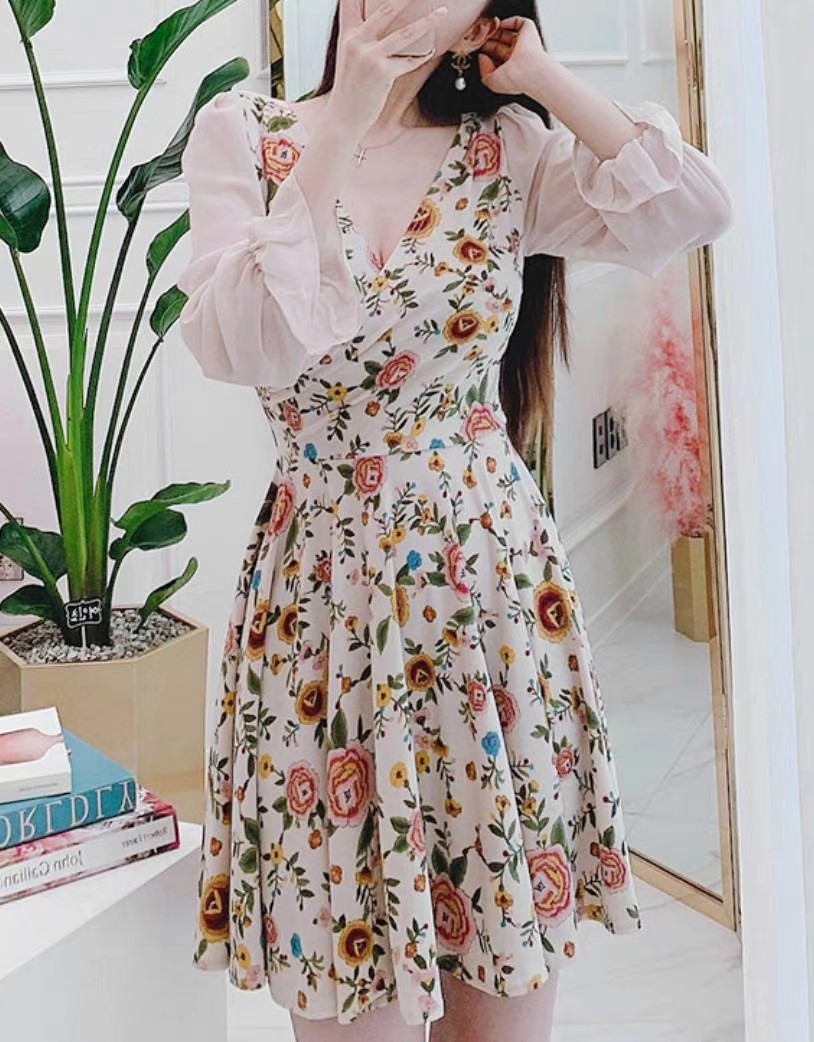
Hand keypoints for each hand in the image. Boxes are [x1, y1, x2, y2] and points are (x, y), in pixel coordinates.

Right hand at [328, 0, 448, 135]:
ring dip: (428, 22)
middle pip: (387, 8)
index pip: (351, 1)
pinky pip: (409, 61)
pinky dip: (421, 57)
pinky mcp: (382, 73)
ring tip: (443, 12)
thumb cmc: (350, 91)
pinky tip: (431, 51)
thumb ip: (363, 39)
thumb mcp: (350, 58)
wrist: (342, 119)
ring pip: (406, 33)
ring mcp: (370, 56)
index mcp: (347, 34)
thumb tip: (387, 27)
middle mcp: (357, 40)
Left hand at [477, 15, 548, 95]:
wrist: (529, 71)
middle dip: (489, 40)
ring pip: (507, 33)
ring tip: (487, 31)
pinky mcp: (528, 31)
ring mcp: (524, 42)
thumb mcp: (492, 82)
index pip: (497, 56)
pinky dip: (507, 22)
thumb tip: (482, 57)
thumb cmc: (515, 79)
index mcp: (511, 68)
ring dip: (496, 31)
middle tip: (480, 38)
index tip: (478, 49)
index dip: (487, 51)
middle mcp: (518, 56)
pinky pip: (517, 22)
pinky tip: (498, 26)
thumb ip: (484, 71)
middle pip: (501, 43)